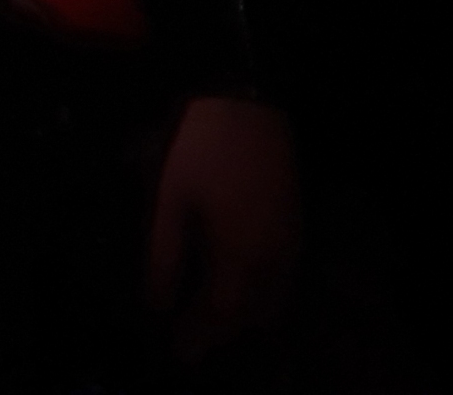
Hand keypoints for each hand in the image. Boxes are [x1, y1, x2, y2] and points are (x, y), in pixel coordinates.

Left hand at [147, 95, 300, 366]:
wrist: (248, 100)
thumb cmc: (201, 148)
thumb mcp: (170, 200)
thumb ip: (163, 257)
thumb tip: (156, 305)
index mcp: (240, 258)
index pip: (220, 316)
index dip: (198, 337)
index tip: (178, 351)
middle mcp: (273, 261)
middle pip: (251, 317)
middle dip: (223, 330)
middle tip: (192, 330)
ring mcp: (290, 243)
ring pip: (273, 302)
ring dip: (246, 315)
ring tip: (213, 310)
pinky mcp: (296, 224)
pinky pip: (284, 279)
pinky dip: (263, 293)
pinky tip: (240, 279)